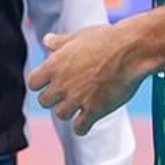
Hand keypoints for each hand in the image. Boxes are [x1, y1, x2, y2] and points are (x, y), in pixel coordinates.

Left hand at [29, 21, 149, 134]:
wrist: (131, 50)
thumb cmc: (106, 39)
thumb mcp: (78, 36)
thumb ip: (59, 42)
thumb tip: (46, 40)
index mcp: (54, 65)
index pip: (33, 83)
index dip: (41, 84)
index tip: (51, 82)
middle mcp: (62, 84)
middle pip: (45, 102)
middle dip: (54, 98)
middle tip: (67, 93)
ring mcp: (77, 99)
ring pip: (61, 115)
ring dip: (69, 111)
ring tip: (80, 104)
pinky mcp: (94, 110)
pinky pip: (80, 128)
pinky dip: (82, 126)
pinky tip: (88, 119)